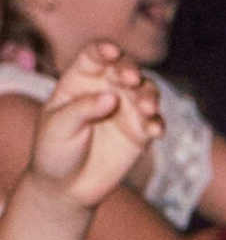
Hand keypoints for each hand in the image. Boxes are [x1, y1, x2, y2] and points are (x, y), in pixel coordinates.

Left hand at [26, 40, 159, 214]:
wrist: (64, 189)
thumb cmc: (53, 151)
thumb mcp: (57, 128)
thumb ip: (82, 109)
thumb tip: (112, 97)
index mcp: (81, 80)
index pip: (95, 55)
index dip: (104, 50)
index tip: (112, 53)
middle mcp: (107, 88)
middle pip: (125, 67)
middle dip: (130, 70)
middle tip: (131, 80)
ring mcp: (126, 107)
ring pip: (146, 90)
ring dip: (149, 95)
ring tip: (147, 108)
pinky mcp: (140, 130)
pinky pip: (154, 121)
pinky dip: (157, 123)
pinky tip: (155, 131)